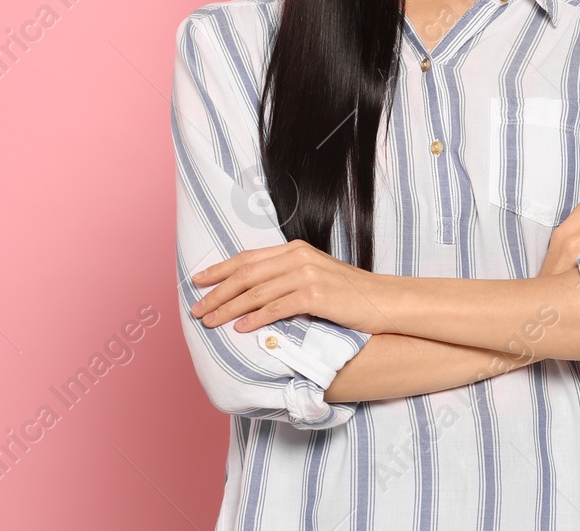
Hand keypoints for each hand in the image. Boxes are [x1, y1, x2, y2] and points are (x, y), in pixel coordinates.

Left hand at [189, 240, 392, 335]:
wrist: (384, 301)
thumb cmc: (350, 295)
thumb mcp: (316, 277)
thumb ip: (288, 278)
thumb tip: (256, 293)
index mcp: (295, 250)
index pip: (248, 258)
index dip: (220, 269)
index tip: (198, 281)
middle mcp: (298, 258)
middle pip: (246, 274)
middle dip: (217, 292)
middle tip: (195, 308)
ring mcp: (307, 275)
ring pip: (256, 291)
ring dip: (229, 308)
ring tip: (210, 321)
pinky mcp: (315, 295)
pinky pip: (276, 308)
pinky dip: (255, 318)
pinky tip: (240, 328)